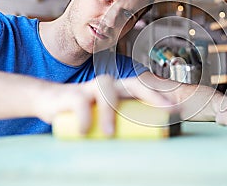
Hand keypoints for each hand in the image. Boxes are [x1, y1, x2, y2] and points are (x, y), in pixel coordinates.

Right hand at [35, 75, 173, 134]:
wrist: (50, 101)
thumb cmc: (84, 111)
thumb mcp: (104, 115)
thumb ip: (121, 121)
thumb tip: (143, 142)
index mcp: (118, 90)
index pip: (142, 88)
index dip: (160, 96)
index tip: (176, 109)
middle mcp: (107, 85)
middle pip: (133, 84)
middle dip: (152, 95)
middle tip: (165, 111)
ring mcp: (90, 88)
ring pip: (106, 90)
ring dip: (110, 112)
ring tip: (110, 133)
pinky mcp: (72, 95)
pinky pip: (80, 102)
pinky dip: (84, 116)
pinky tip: (86, 130)